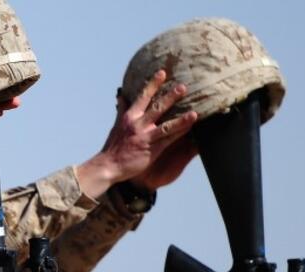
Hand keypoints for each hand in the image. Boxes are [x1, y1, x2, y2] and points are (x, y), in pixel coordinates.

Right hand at [83, 70, 197, 188]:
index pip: (142, 97)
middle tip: (183, 87)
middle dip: (170, 97)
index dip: (153, 84)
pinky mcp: (151, 150)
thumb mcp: (116, 125)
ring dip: (181, 119)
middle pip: (157, 108)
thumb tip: (121, 95)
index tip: (162, 73)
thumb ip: (122, 109)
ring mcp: (145, 137)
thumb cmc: (113, 147)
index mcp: (129, 117)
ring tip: (195, 113)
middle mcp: (138, 125)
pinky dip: (179, 134)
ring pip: (166, 126)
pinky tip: (189, 129)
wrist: (109, 166)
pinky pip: (168, 140)